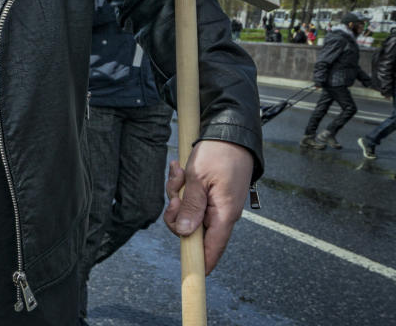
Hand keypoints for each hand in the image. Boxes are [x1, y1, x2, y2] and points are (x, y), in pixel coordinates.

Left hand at [163, 140, 252, 273]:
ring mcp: (214, 203)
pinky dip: (181, 186)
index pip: (213, 248)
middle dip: (175, 210)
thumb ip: (191, 206)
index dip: (201, 262)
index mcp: (224, 214)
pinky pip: (189, 197)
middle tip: (175, 189)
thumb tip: (185, 233)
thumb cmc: (218, 153)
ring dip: (176, 193)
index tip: (193, 273)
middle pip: (190, 228)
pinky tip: (180, 169)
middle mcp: (220, 213)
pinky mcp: (208, 193)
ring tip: (179, 171)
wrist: (230, 131)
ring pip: (186, 211)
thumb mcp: (199, 179)